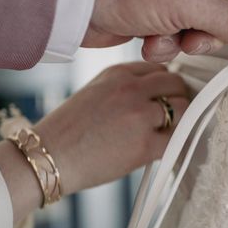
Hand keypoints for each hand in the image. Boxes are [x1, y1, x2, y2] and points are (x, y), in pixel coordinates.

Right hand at [0, 62, 188, 223]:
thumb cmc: (67, 132)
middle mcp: (131, 88)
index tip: (164, 99)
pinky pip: (178, 139)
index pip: (159, 68)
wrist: (45, 158)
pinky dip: (178, 145)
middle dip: (177, 98)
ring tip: (168, 134)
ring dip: (180, 121)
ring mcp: (140, 115)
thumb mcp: (93, 93)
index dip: (164, 86)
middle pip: (176, 83)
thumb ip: (123, 88)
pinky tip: (168, 150)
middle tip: (173, 117)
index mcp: (117, 73)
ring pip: (182, 108)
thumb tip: (154, 96)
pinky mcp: (144, 144)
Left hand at [86, 0, 227, 61]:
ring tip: (163, 38)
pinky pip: (178, 35)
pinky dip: (164, 44)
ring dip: (182, 41)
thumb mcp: (186, 3)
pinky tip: (146, 40)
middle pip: (223, 9)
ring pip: (200, 27)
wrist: (76, 5)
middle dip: (207, 31)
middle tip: (194, 39)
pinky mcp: (157, 12)